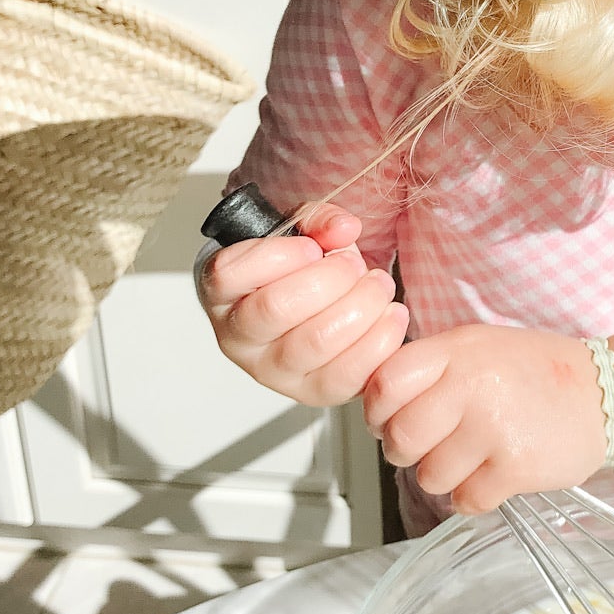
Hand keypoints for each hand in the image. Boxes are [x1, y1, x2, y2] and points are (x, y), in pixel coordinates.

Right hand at [202, 201, 408, 406]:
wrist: (315, 310)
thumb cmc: (297, 271)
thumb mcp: (301, 233)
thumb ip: (318, 221)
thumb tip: (344, 229)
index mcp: (222, 293)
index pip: (228, 275)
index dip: (277, 256)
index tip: (311, 246)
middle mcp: (238, 337)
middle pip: (278, 308)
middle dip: (331, 278)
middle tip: (354, 265)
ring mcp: (271, 371)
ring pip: (315, 341)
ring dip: (360, 305)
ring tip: (378, 286)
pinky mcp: (310, 392)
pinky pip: (345, 375)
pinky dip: (379, 341)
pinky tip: (391, 316)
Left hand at [361, 325, 607, 514]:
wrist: (607, 395)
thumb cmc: (535, 373)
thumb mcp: (478, 347)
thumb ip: (430, 367)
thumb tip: (376, 403)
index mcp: (456, 351)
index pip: (383, 385)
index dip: (378, 411)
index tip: (393, 418)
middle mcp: (471, 385)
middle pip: (400, 440)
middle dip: (408, 452)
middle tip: (431, 447)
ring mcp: (494, 427)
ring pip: (429, 477)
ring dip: (445, 477)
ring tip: (472, 458)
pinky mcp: (516, 467)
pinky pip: (465, 501)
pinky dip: (474, 497)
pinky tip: (493, 476)